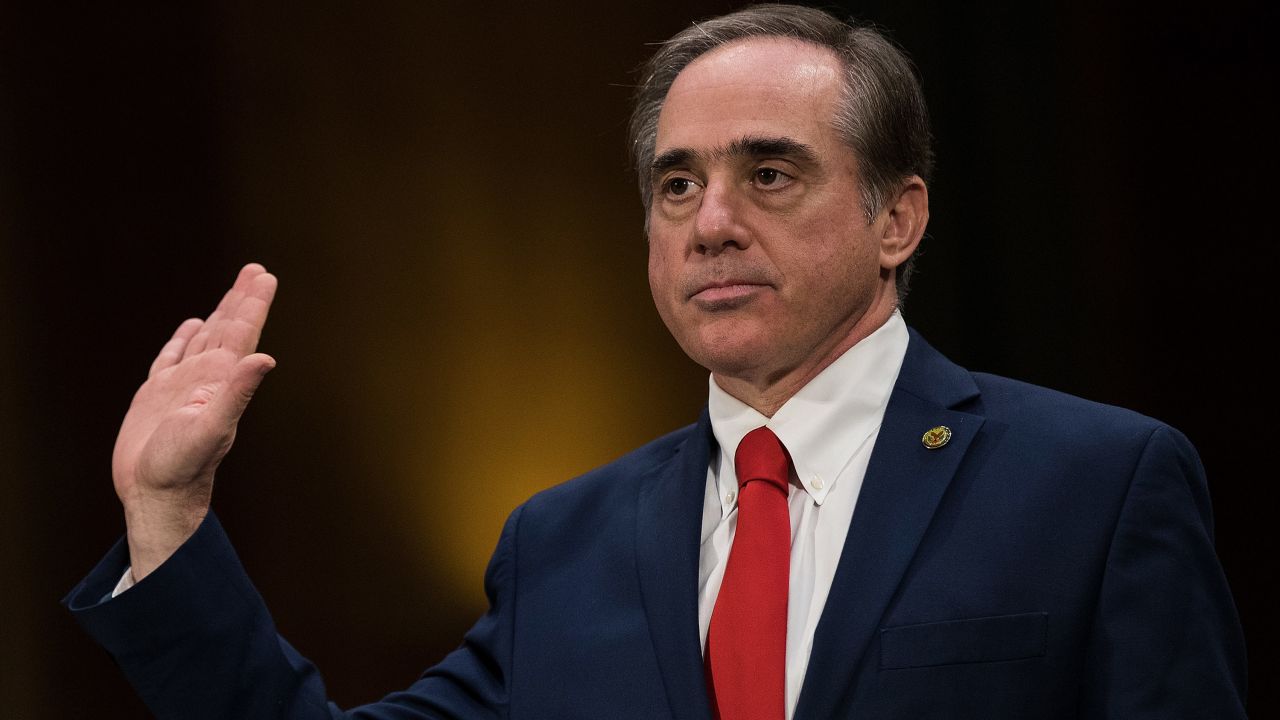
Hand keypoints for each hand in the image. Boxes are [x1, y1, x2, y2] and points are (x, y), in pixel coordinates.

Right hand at [113, 263, 277, 579]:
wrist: (156, 496)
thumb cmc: (183, 468)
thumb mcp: (212, 428)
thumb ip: (238, 393)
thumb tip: (264, 359)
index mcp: (221, 381)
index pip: (242, 333)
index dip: (253, 304)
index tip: (265, 276)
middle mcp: (206, 379)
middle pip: (228, 329)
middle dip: (242, 299)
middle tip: (256, 270)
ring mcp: (182, 386)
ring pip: (203, 338)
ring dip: (219, 314)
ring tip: (234, 291)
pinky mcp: (157, 396)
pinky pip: (171, 358)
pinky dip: (182, 339)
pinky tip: (190, 326)